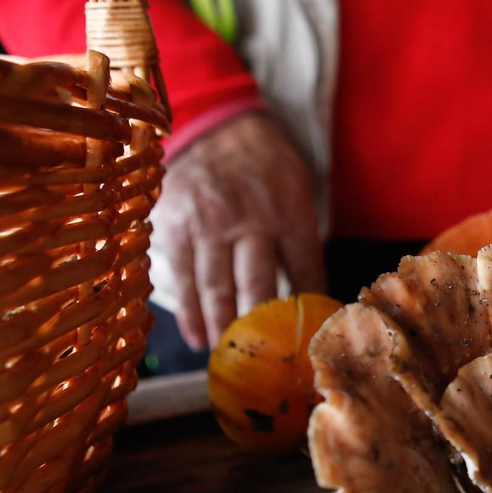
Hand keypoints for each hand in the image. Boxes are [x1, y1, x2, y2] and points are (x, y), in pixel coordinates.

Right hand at [149, 112, 324, 349]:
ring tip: (227, 358)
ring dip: (222, 328)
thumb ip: (303, 243)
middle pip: (256, 286)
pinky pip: (181, 277)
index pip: (305, 271)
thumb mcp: (298, 194)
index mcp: (290, 211)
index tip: (310, 342)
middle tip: (263, 365)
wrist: (217, 127)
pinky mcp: (174, 225)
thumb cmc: (266, 169)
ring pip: (215, 287)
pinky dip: (190, 312)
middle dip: (259, 329)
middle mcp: (249, 218)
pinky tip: (197, 337)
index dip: (308, 310)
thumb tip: (317, 300)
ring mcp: (208, 222)